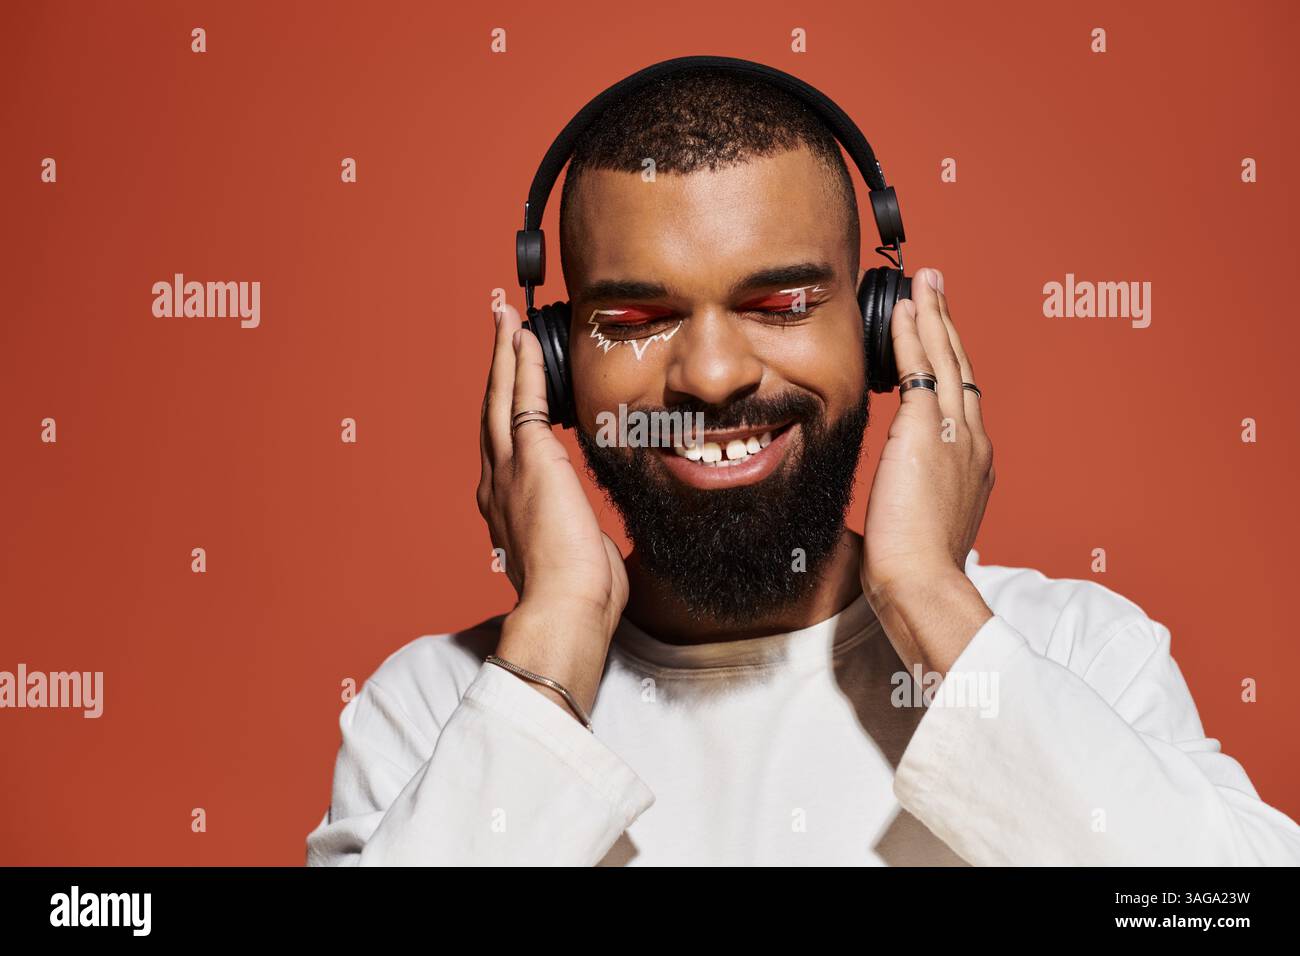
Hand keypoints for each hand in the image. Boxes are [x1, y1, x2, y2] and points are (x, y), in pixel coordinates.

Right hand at [477, 302, 627, 713]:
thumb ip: (575, 535)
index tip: (509, 387)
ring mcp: (509, 470)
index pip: (505, 447)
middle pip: (492, 412)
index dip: (505, 412)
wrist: (567, 606)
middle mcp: (497, 484)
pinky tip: (523, 337)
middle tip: (497, 331)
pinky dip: (523, 364)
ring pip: (500, 397)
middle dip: (496, 369)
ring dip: (504, 355)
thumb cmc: (578, 596)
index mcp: (507, 508)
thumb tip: (589, 539)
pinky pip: (524, 399)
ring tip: (504, 319)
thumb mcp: (575, 556)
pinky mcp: (531, 459)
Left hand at [861, 268, 994, 672]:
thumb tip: (898, 493)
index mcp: (975, 465)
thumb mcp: (922, 521)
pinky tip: (904, 309)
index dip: (951, 365)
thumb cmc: (916, 569)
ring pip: (945, 359)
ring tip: (924, 282)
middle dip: (948, 325)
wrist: (922, 582)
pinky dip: (913, 334)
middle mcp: (973, 442)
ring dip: (933, 315)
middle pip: (961, 368)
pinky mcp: (925, 429)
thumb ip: (917, 495)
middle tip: (937, 288)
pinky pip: (919, 367)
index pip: (961, 401)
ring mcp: (953, 433)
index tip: (940, 339)